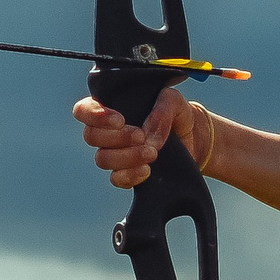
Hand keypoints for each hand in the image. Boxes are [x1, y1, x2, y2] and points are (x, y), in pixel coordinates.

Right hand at [74, 89, 197, 187]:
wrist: (195, 138)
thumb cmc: (177, 113)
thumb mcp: (174, 101)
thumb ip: (162, 107)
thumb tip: (147, 133)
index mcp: (111, 107)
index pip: (84, 110)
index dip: (94, 116)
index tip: (119, 120)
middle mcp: (107, 131)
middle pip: (91, 136)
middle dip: (116, 137)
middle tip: (141, 136)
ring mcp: (115, 154)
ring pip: (102, 159)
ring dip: (126, 156)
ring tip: (152, 153)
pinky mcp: (127, 173)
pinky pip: (117, 179)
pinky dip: (130, 175)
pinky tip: (147, 170)